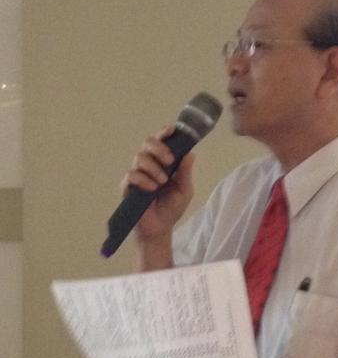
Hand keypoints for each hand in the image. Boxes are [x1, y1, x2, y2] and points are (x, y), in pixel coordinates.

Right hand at [120, 124, 194, 239]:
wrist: (159, 228)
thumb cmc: (171, 208)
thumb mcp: (184, 191)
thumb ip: (185, 173)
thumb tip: (190, 154)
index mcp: (163, 162)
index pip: (162, 141)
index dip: (165, 132)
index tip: (172, 129)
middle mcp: (149, 164)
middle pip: (147, 143)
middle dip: (159, 148)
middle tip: (169, 160)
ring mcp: (137, 174)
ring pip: (140, 157)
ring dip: (153, 167)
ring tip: (162, 182)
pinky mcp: (128, 186)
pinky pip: (131, 175)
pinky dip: (143, 179)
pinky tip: (151, 188)